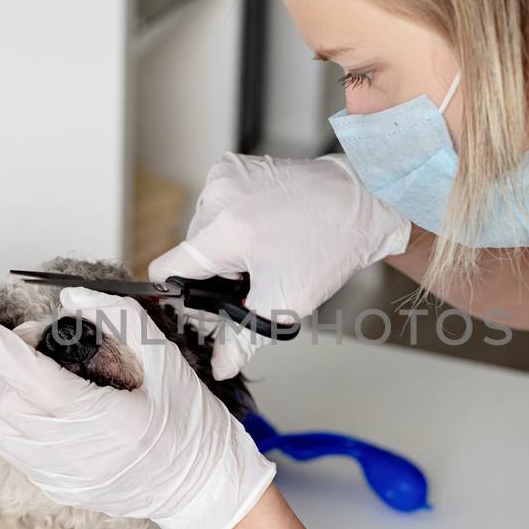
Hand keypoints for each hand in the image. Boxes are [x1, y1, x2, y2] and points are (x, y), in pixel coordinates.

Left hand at [0, 289, 276, 528]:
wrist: (205, 490)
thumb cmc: (194, 427)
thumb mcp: (169, 365)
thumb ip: (122, 323)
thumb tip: (74, 296)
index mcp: (108, 420)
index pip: (36, 379)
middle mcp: (79, 455)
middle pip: (10, 402)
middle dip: (12, 366)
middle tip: (43, 345)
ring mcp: (66, 478)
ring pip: (5, 429)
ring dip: (10, 393)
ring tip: (43, 376)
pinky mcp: (61, 490)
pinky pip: (18, 452)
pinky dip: (19, 421)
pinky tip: (48, 408)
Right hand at [150, 153, 411, 379]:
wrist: (361, 202)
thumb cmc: (329, 246)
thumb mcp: (285, 302)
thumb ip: (243, 338)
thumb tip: (220, 364)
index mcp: (223, 229)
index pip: (167, 269)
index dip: (180, 295)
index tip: (203, 304)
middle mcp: (217, 195)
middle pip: (191, 252)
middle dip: (216, 272)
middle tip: (255, 276)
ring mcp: (225, 175)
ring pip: (205, 229)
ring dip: (227, 246)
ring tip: (266, 249)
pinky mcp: (235, 164)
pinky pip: (220, 205)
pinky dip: (236, 220)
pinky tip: (266, 226)